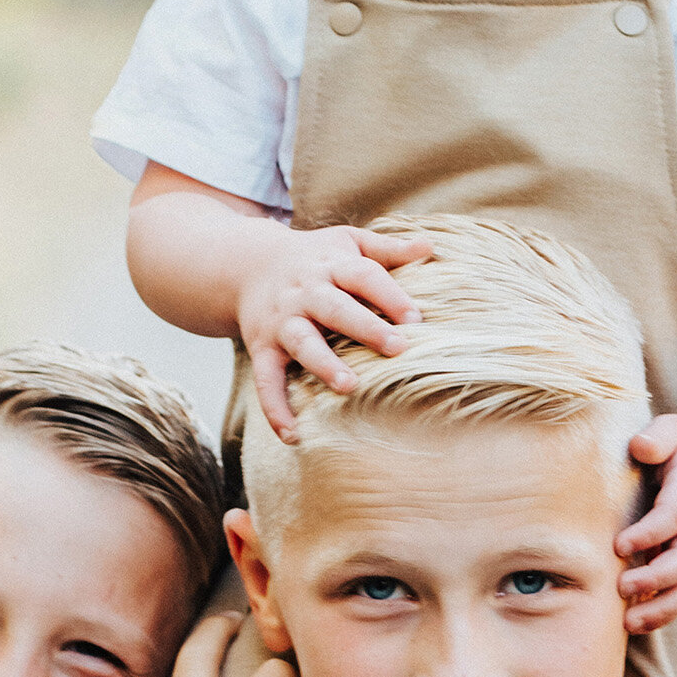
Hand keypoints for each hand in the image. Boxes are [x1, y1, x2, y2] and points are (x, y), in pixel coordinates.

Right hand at [238, 224, 429, 438]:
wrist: (246, 263)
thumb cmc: (313, 257)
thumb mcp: (346, 242)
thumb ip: (387, 248)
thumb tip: (429, 246)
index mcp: (331, 266)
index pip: (362, 276)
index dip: (389, 295)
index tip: (416, 318)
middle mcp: (305, 293)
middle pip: (334, 307)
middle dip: (364, 327)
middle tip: (397, 347)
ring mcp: (282, 322)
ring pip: (301, 342)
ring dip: (323, 364)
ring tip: (348, 386)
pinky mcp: (262, 348)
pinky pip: (266, 380)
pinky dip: (275, 408)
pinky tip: (293, 435)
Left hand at [616, 410, 676, 630]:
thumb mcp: (676, 426)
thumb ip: (659, 435)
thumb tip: (639, 446)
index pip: (676, 514)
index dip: (652, 532)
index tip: (619, 545)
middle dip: (657, 578)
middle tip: (622, 588)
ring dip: (663, 607)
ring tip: (629, 624)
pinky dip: (665, 612)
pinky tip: (637, 625)